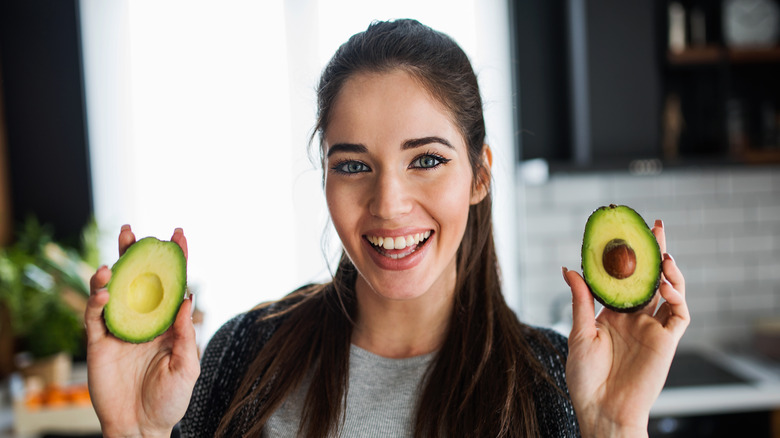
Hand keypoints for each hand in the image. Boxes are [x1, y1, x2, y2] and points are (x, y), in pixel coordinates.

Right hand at [86, 225, 199, 436]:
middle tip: (130, 231)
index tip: (179, 234)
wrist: (141, 428)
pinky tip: (103, 293)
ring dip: (108, 274)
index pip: (172, 284)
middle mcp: (143, 320)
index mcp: (168, 323)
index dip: (174, 259)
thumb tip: (188, 298)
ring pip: (111, 293)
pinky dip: (96, 302)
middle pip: (136, 279)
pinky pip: (94, 317)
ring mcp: (119, 330)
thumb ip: (187, 334)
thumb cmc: (170, 400)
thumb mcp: (187, 367)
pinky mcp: (98, 344)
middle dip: (133, 254)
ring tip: (109, 264)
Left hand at [563, 220, 688, 437]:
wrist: (601, 409)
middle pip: (649, 278)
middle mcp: (634, 318)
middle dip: (654, 252)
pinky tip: (666, 285)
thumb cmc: (585, 378)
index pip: (623, 278)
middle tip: (654, 227)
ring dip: (669, 270)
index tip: (621, 233)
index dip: (625, 257)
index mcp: (612, 314)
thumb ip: (580, 300)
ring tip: (663, 252)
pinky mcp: (667, 341)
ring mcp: (652, 328)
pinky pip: (679, 314)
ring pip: (669, 291)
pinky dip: (677, 297)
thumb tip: (569, 268)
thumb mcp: (579, 333)